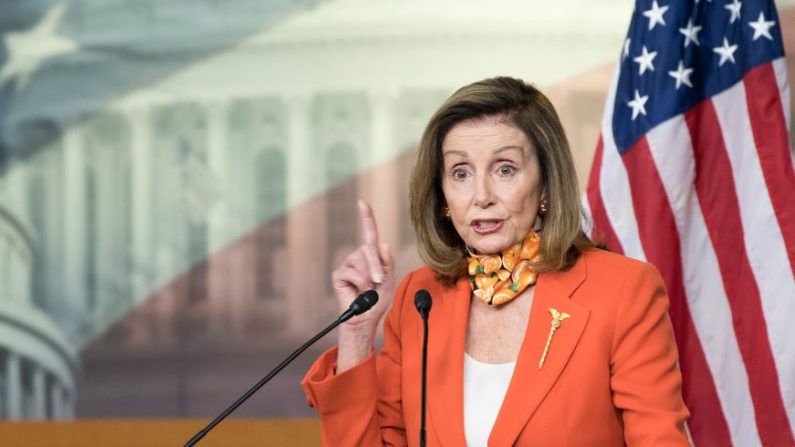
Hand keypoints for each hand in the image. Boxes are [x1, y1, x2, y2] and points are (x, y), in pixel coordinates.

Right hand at [332, 200, 394, 370]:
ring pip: (361, 262)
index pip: (369, 234)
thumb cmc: (378, 301)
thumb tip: (382, 243)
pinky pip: (352, 272)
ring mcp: (348, 265)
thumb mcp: (389, 280)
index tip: (362, 203)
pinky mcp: (339, 275)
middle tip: (379, 283)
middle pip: (368, 249)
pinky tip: (358, 291)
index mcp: (372, 257)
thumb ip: (387, 262)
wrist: (365, 319)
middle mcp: (358, 257)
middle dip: (377, 266)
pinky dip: (360, 283)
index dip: (366, 218)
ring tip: (368, 290)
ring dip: (369, 278)